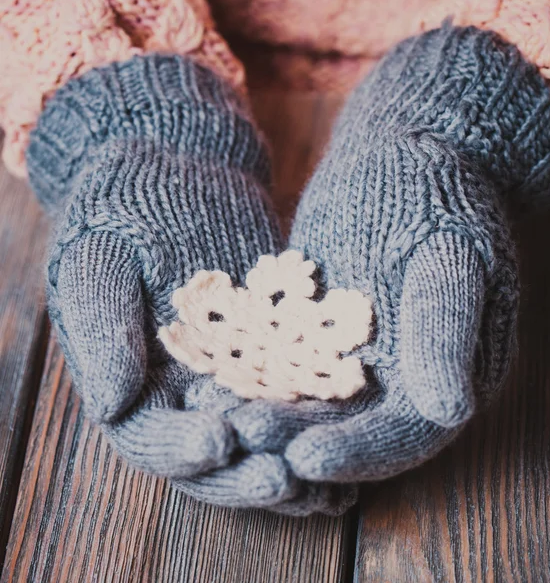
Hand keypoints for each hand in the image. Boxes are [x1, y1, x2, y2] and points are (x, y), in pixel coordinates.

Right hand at [28, 53, 355, 511]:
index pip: (151, 437)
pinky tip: (350, 428)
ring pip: (262, 435)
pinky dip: (321, 414)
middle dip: (246, 472)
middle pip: (214, 454)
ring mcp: (235, 373)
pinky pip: (300, 389)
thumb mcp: (99, 262)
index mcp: (132, 383)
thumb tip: (111, 406)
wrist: (182, 169)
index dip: (180, 450)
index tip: (218, 443)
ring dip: (292, 460)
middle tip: (283, 478)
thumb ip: (102, 331)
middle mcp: (185, 391)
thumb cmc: (125, 210)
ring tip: (327, 481)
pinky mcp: (277, 349)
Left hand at [225, 24, 549, 481]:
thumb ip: (447, 328)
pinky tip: (213, 382)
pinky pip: (285, 363)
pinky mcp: (317, 330)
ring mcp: (358, 354)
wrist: (398, 155)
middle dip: (301, 440)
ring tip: (220, 420)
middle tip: (247, 442)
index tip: (307, 459)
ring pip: (312, 403)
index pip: (408, 433)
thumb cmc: (436, 194)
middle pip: (352, 430)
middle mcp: (404, 375)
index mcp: (453, 370)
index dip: (360, 452)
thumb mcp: (450, 254)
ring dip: (270, 416)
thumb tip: (451, 410)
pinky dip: (254, 377)